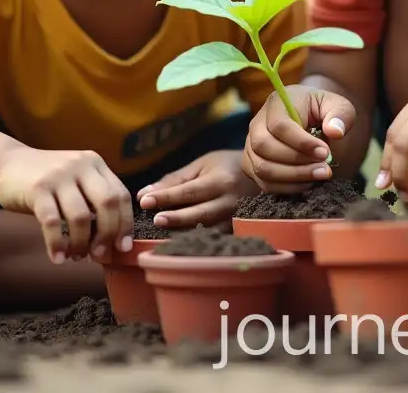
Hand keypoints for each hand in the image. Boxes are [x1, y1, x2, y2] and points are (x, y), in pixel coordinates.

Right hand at [0, 144, 132, 263]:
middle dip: (107, 235)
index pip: (121, 195)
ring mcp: (58, 175)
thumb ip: (93, 199)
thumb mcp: (74, 179)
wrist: (6, 163)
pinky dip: (57, 244)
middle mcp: (80, 165)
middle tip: (99, 255)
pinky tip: (57, 258)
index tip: (122, 247)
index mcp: (94, 163)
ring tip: (76, 256)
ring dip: (81, 244)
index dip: (125, 224)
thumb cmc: (46, 180)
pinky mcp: (37, 189)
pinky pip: (52, 223)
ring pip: (81, 217)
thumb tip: (112, 239)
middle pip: (107, 204)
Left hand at [136, 150, 256, 228]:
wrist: (263, 174)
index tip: (144, 201)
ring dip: (184, 232)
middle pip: (200, 214)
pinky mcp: (237, 232)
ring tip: (162, 234)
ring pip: (207, 230)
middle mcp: (230, 202)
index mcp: (221, 181)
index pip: (189, 191)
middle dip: (176, 218)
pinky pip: (215, 238)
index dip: (166, 197)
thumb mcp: (202, 165)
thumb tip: (144, 194)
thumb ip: (174, 180)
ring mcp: (236, 220)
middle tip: (155, 220)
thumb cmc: (226, 166)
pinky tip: (179, 241)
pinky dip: (196, 240)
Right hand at [242, 85, 354, 192]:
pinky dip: (286, 188)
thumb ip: (340, 114)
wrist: (311, 119)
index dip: (301, 143)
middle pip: (264, 146)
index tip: (325, 153)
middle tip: (325, 169)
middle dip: (297, 162)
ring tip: (319, 175)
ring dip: (293, 177)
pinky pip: (263, 183)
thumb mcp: (338, 105)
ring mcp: (251, 146)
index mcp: (276, 103)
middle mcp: (257, 124)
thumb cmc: (324, 111)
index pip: (279, 125)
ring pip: (262, 168)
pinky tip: (308, 183)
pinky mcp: (253, 165)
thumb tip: (335, 132)